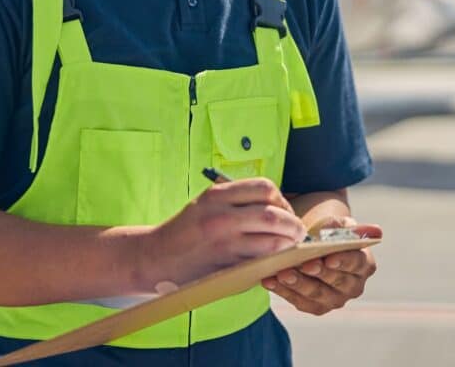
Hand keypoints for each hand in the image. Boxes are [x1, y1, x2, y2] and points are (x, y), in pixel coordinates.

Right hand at [148, 178, 305, 286]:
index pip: (265, 188)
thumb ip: (237, 200)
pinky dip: (273, 261)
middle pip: (274, 215)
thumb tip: (278, 205)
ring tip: (290, 246)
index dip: (282, 198)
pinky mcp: (226, 267)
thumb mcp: (206, 203)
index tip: (285, 209)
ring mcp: (224, 244)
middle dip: (293, 224)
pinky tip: (275, 260)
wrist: (156, 257)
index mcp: (218, 195)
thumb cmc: (186, 229)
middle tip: (298, 231)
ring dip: (288, 245)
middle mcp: (221, 217)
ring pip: (272, 242)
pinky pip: (260, 262)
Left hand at [262, 216, 380, 315]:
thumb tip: (342, 228)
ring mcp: (335, 300)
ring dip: (298, 284)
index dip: (343, 261)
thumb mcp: (337, 223)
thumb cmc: (329, 232)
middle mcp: (353, 286)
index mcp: (364, 264)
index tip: (329, 258)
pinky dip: (283, 291)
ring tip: (282, 273)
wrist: (316, 245)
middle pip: (336, 281)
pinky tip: (269, 280)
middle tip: (303, 264)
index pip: (356, 263)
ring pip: (316, 294)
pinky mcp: (316, 307)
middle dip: (318, 273)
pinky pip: (299, 301)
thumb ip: (340, 225)